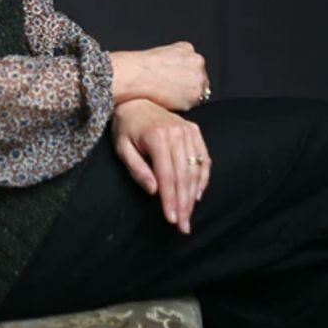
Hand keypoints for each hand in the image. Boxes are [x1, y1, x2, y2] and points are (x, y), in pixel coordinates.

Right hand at [109, 42, 209, 110]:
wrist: (135, 76)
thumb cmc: (141, 67)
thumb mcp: (160, 53)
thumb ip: (174, 60)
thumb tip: (175, 70)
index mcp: (187, 48)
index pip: (193, 64)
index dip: (184, 74)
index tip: (176, 80)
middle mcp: (197, 61)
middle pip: (199, 76)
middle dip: (189, 83)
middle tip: (172, 89)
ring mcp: (198, 78)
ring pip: (198, 90)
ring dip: (188, 94)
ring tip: (169, 95)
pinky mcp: (195, 95)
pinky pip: (193, 103)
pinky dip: (183, 104)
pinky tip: (170, 101)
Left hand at [110, 98, 211, 233]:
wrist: (137, 101)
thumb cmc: (126, 127)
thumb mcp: (122, 148)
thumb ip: (137, 169)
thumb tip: (154, 191)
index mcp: (158, 138)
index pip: (167, 176)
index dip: (170, 200)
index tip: (171, 219)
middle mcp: (177, 133)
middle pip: (184, 176)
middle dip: (184, 204)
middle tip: (183, 226)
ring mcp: (188, 131)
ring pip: (196, 170)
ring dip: (194, 195)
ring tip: (189, 215)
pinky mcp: (194, 131)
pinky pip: (204, 158)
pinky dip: (203, 178)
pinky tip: (198, 195)